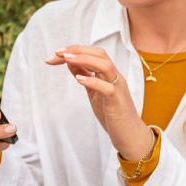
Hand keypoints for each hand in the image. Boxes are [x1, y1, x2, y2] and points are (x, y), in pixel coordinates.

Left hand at [44, 45, 154, 159]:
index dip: (74, 50)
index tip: (56, 54)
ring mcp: (117, 88)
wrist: (129, 135)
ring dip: (84, 60)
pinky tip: (79, 79)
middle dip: (77, 50)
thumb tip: (70, 62)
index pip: (93, 54)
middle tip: (58, 52)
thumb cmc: (112, 114)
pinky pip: (107, 88)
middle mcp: (115, 77)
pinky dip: (93, 81)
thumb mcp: (94, 92)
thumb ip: (85, 76)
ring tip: (67, 59)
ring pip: (105, 66)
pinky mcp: (117, 102)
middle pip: (100, 54)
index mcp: (109, 75)